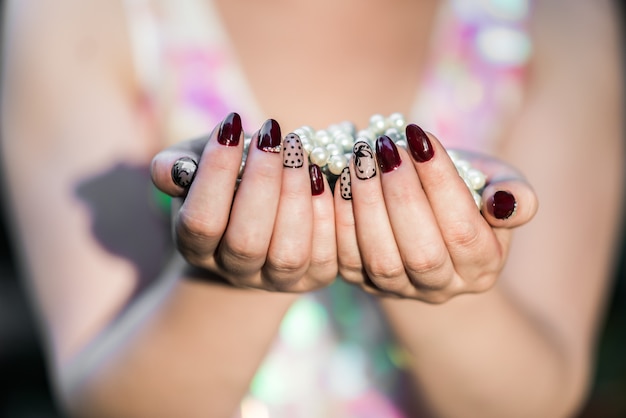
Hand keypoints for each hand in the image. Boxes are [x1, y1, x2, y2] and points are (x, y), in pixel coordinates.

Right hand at [151, 113, 336, 291]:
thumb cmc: (227, 181)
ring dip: (296, 195)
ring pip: (289, 253)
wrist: (264, 213)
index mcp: (197, 247)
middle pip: (246, 242)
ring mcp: (277, 280)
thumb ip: (176, 166)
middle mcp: (235, 272)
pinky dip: (327, 212)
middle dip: (261, 183)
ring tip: (298, 149)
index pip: (201, 221)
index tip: (231, 123)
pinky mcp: (316, 277)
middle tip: (272, 133)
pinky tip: (322, 174)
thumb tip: (174, 169)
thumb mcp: (197, 166)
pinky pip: (327, 255)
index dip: (215, 174)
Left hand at [334, 125, 537, 301]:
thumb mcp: (500, 187)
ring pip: (381, 260)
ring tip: (361, 158)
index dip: (440, 183)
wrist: (431, 220)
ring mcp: (400, 289)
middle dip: (401, 196)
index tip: (419, 136)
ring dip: (367, 205)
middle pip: (422, 254)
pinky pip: (346, 258)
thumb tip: (505, 202)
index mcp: (483, 265)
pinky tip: (339, 180)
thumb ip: (515, 196)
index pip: (463, 231)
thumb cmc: (469, 194)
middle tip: (385, 148)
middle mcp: (443, 288)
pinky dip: (340, 218)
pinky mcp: (363, 282)